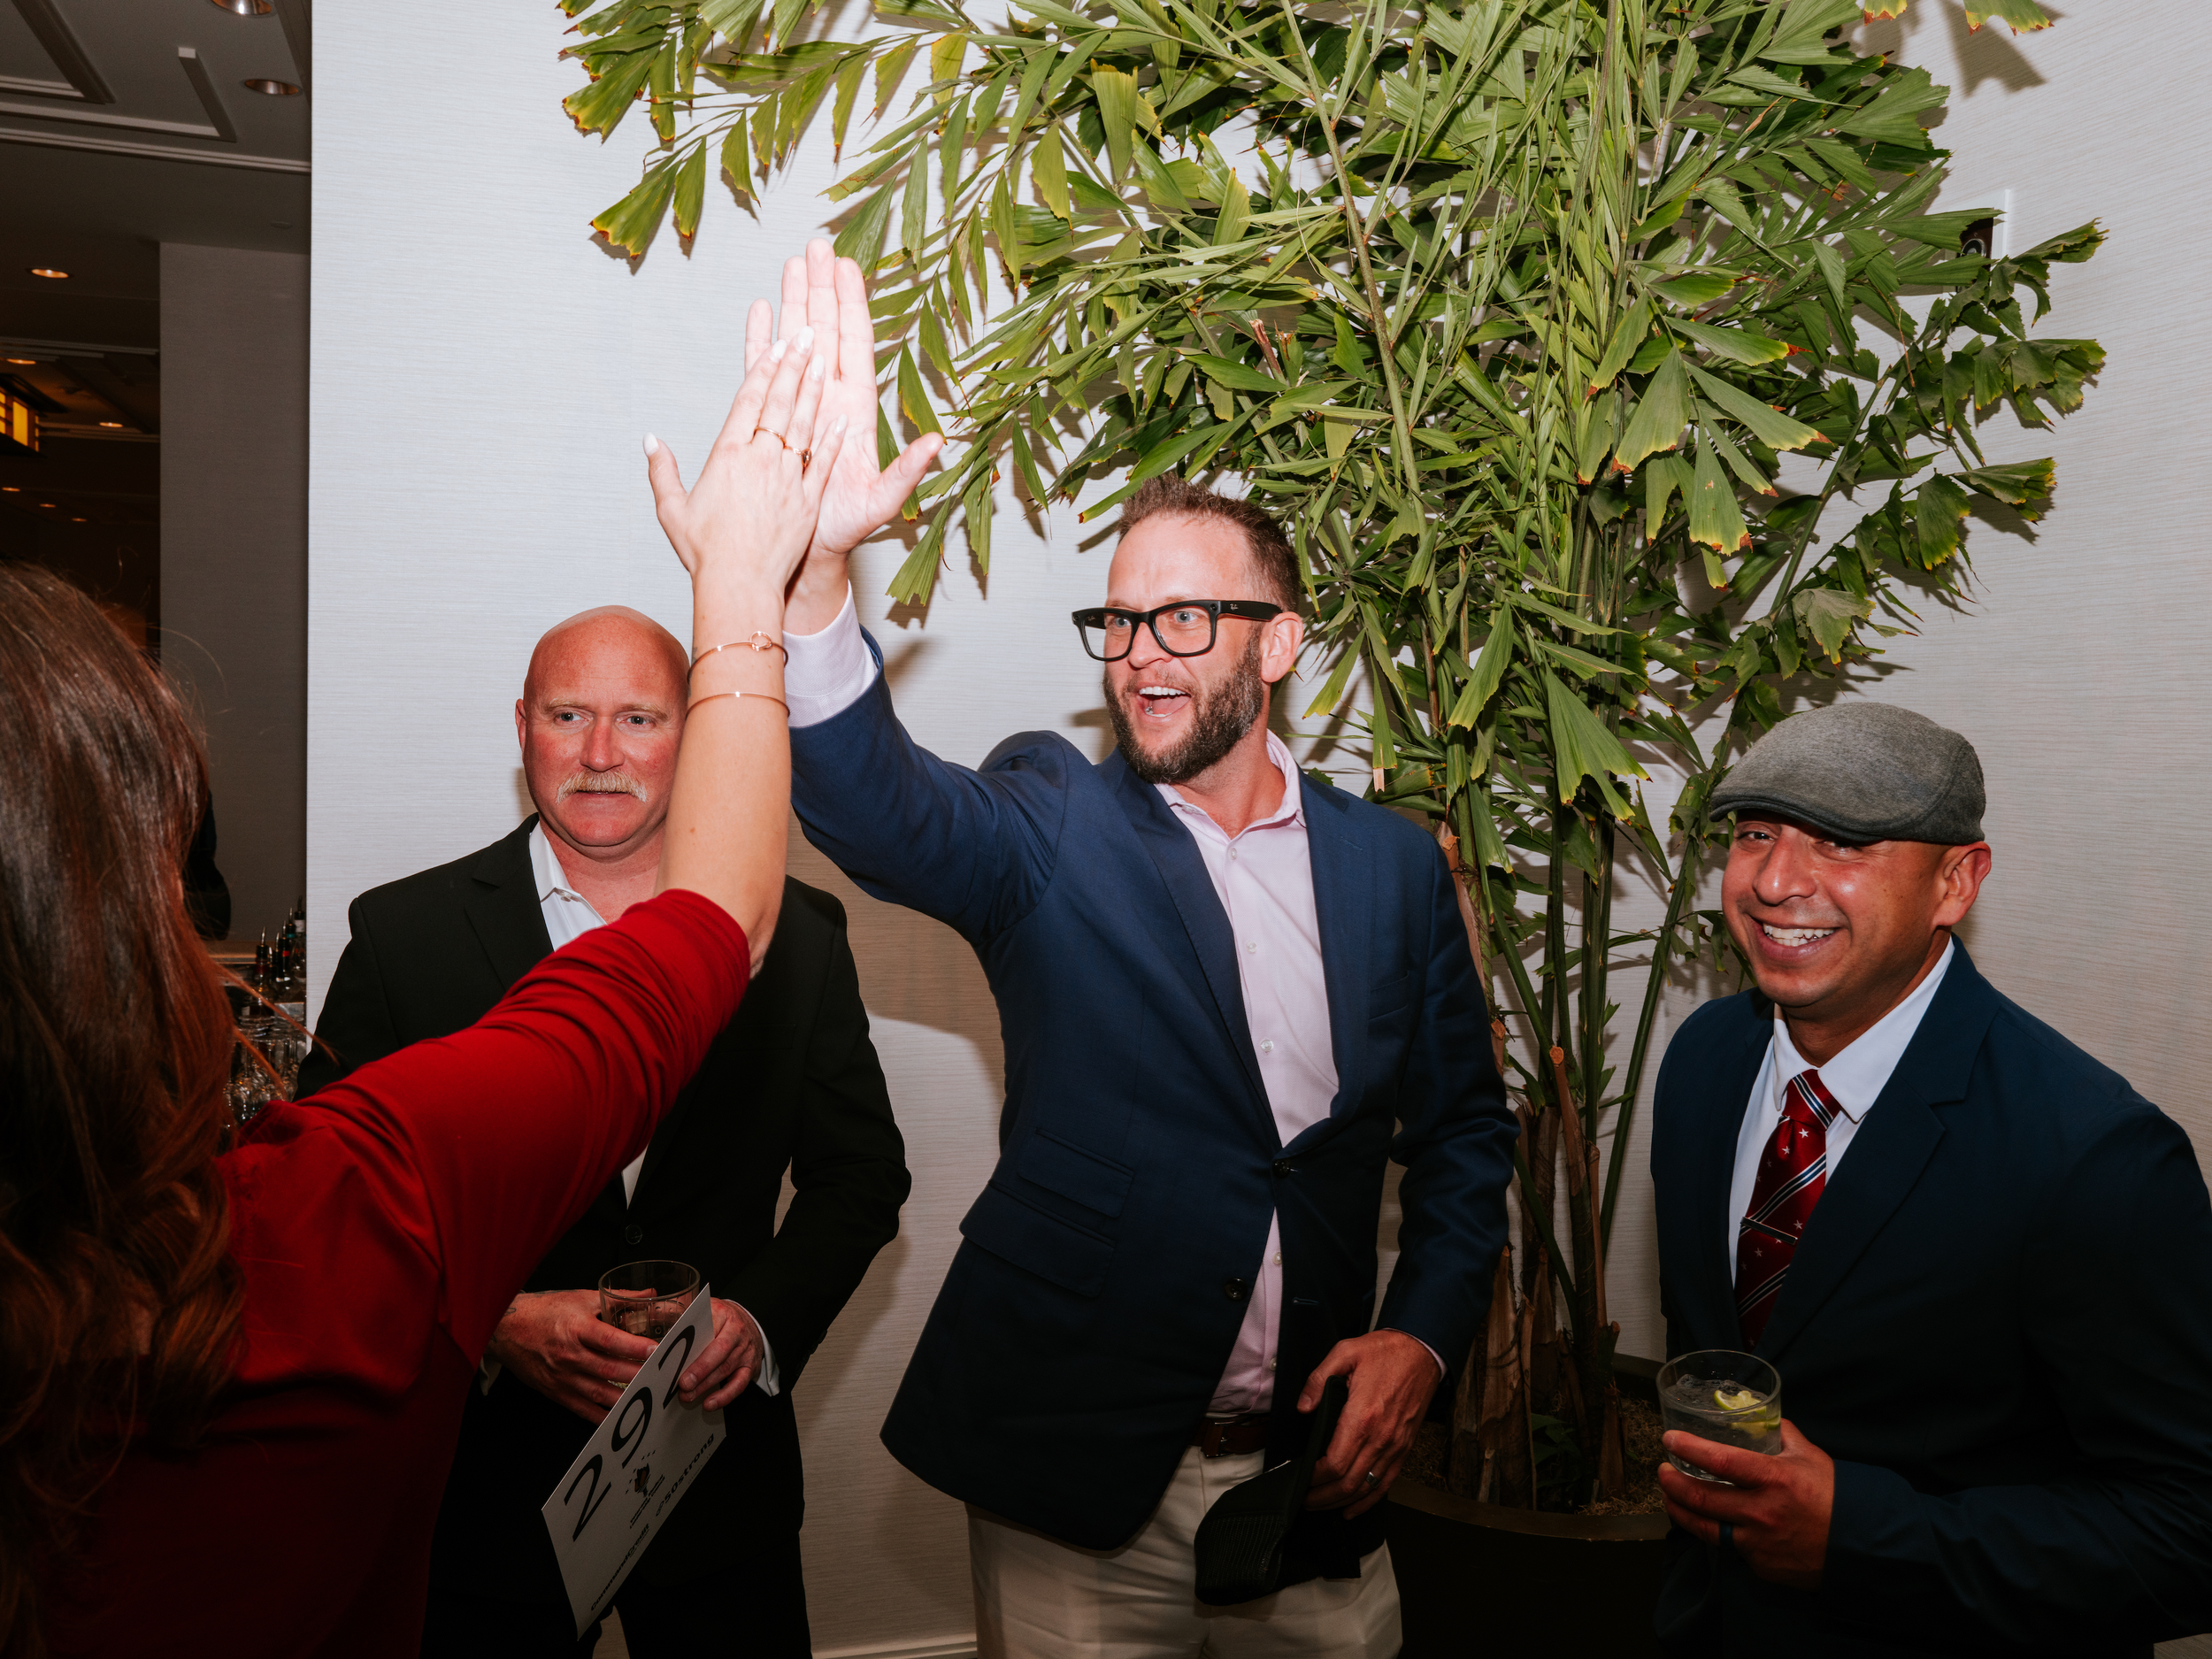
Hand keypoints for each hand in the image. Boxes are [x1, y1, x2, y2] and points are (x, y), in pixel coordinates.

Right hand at [486, 1289, 656, 1425]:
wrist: (507, 1329)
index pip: (609, 1340)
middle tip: (663, 1376)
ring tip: (650, 1397)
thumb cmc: (545, 1311)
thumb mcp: (581, 1298)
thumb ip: (618, 1298)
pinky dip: (603, 1415)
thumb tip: (650, 1294)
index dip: (634, 1347)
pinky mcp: (556, 1392)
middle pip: (608, 1369)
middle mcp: (569, 1355)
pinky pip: (583, 1409)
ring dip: (626, 1398)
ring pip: (599, 1392)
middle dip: (638, 1375)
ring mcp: (562, 1377)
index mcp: (576, 1328)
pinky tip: (622, 1416)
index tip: (656, 1350)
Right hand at [645, 319, 849, 599]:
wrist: (738, 585)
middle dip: (794, 365)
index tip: (777, 345)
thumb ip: (662, 471)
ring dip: (815, 390)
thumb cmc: (705, 552)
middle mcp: (761, 460)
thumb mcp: (673, 510)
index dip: (764, 369)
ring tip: (824, 360)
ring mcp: (788, 478)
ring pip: (805, 425)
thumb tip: (650, 440)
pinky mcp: (807, 501)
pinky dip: (832, 439)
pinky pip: (823, 462)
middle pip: (781, 402)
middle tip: (807, 334)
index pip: (749, 401)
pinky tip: (841, 418)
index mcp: (728, 456)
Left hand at [674, 1297, 763, 1411]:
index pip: (705, 1327)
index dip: (690, 1342)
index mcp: (721, 1313)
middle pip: (718, 1350)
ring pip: (725, 1369)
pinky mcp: (750, 1367)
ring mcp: (744, 1350)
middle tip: (683, 1384)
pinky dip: (725, 1396)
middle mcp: (736, 1331)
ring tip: (687, 1396)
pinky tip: (709, 1404)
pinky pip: (739, 1384)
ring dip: (705, 1385)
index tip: (674, 1355)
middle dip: (700, 1369)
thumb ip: (678, 1312)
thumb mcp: (703, 1310)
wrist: (749, 1323)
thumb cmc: (720, 1319)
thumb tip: (653, 1318)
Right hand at [752, 239, 940, 629]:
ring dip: (794, 301)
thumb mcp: (884, 501)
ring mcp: (802, 402)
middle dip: (822, 286)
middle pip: (826, 330)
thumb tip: (938, 442)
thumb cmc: (848, 527)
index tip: (848, 265)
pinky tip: (757, 309)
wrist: (811, 546)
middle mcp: (830, 397)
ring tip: (790, 261)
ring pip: (797, 340)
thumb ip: (908, 471)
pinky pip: (765, 369)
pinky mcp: (775, 414)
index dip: (852, 305)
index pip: (855, 345)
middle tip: (817, 244)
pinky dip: (761, 339)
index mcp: (856, 409)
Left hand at [1299, 1329, 1443, 1517]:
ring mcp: (1395, 1446)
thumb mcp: (1345, 1352)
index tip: (1302, 1478)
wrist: (1422, 1353)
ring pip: (1366, 1488)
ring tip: (1321, 1505)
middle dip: (1323, 1497)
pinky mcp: (1404, 1448)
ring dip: (1341, 1502)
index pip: (1335, 1464)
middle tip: (1304, 1500)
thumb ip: (1318, 1380)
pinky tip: (1353, 1508)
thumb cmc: (1386, 1353)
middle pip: (1348, 1483)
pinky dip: (1368, 1500)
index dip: (1315, 1478)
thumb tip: (1303, 1407)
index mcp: (1362, 1417)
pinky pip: (1386, 1483)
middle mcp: (1380, 1438)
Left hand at [1658, 1418, 1833, 1589]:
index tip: (1670, 1440)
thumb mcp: (1811, 1457)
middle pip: (1701, 1497)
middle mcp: (1762, 1512)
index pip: (1719, 1461)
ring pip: (1705, 1527)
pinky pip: (1730, 1546)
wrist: (1862, 1547)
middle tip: (1663, 1471)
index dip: (1688, 1448)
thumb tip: (1763, 1417)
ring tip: (1670, 1497)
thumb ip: (1783, 1435)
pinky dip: (1717, 1532)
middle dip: (1672, 1483)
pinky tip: (1708, 1521)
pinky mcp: (1760, 1565)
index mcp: (1774, 1479)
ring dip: (1680, 1510)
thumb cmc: (1837, 1498)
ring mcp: (1758, 1542)